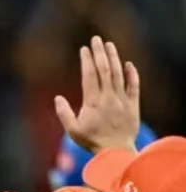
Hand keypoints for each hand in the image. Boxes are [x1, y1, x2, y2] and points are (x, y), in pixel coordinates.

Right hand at [55, 36, 139, 153]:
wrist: (116, 152)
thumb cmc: (92, 141)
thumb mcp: (73, 130)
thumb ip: (64, 114)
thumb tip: (57, 98)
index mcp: (93, 102)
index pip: (89, 75)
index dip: (86, 60)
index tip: (84, 49)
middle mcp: (108, 97)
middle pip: (104, 69)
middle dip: (99, 52)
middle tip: (96, 39)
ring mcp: (122, 100)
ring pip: (118, 73)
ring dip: (114, 57)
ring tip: (109, 45)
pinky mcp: (133, 104)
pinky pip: (134, 85)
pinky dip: (132, 73)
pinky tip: (128, 64)